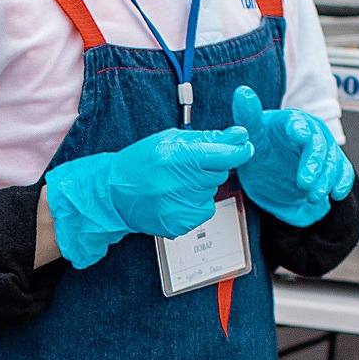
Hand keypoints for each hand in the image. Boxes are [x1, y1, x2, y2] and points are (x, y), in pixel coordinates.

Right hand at [40, 125, 253, 265]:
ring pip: (212, 193)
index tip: (244, 147)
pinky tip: (175, 198)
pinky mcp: (179, 224)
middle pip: (219, 174)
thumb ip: (208, 138)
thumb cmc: (141, 162)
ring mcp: (178, 207)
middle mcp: (177, 183)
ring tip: (176, 184)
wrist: (114, 194)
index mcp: (176, 157)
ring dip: (201, 187)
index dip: (238, 151)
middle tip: (187, 166)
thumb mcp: (170, 140)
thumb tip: (240, 135)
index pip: (223, 155)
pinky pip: (205, 211)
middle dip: (211, 167)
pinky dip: (196, 204)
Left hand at [229, 85, 354, 225]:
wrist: (272, 174)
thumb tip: (242, 91)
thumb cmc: (262, 149)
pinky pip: (343, 171)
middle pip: (317, 144)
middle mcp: (311, 131)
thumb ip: (247, 116)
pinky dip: (342, 182)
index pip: (296, 121)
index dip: (298, 128)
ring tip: (312, 197)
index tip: (299, 137)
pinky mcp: (333, 164)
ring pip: (332, 160)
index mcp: (290, 121)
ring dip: (325, 179)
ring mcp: (324, 148)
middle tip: (304, 184)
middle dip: (313, 164)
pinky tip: (335, 194)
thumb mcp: (251, 136)